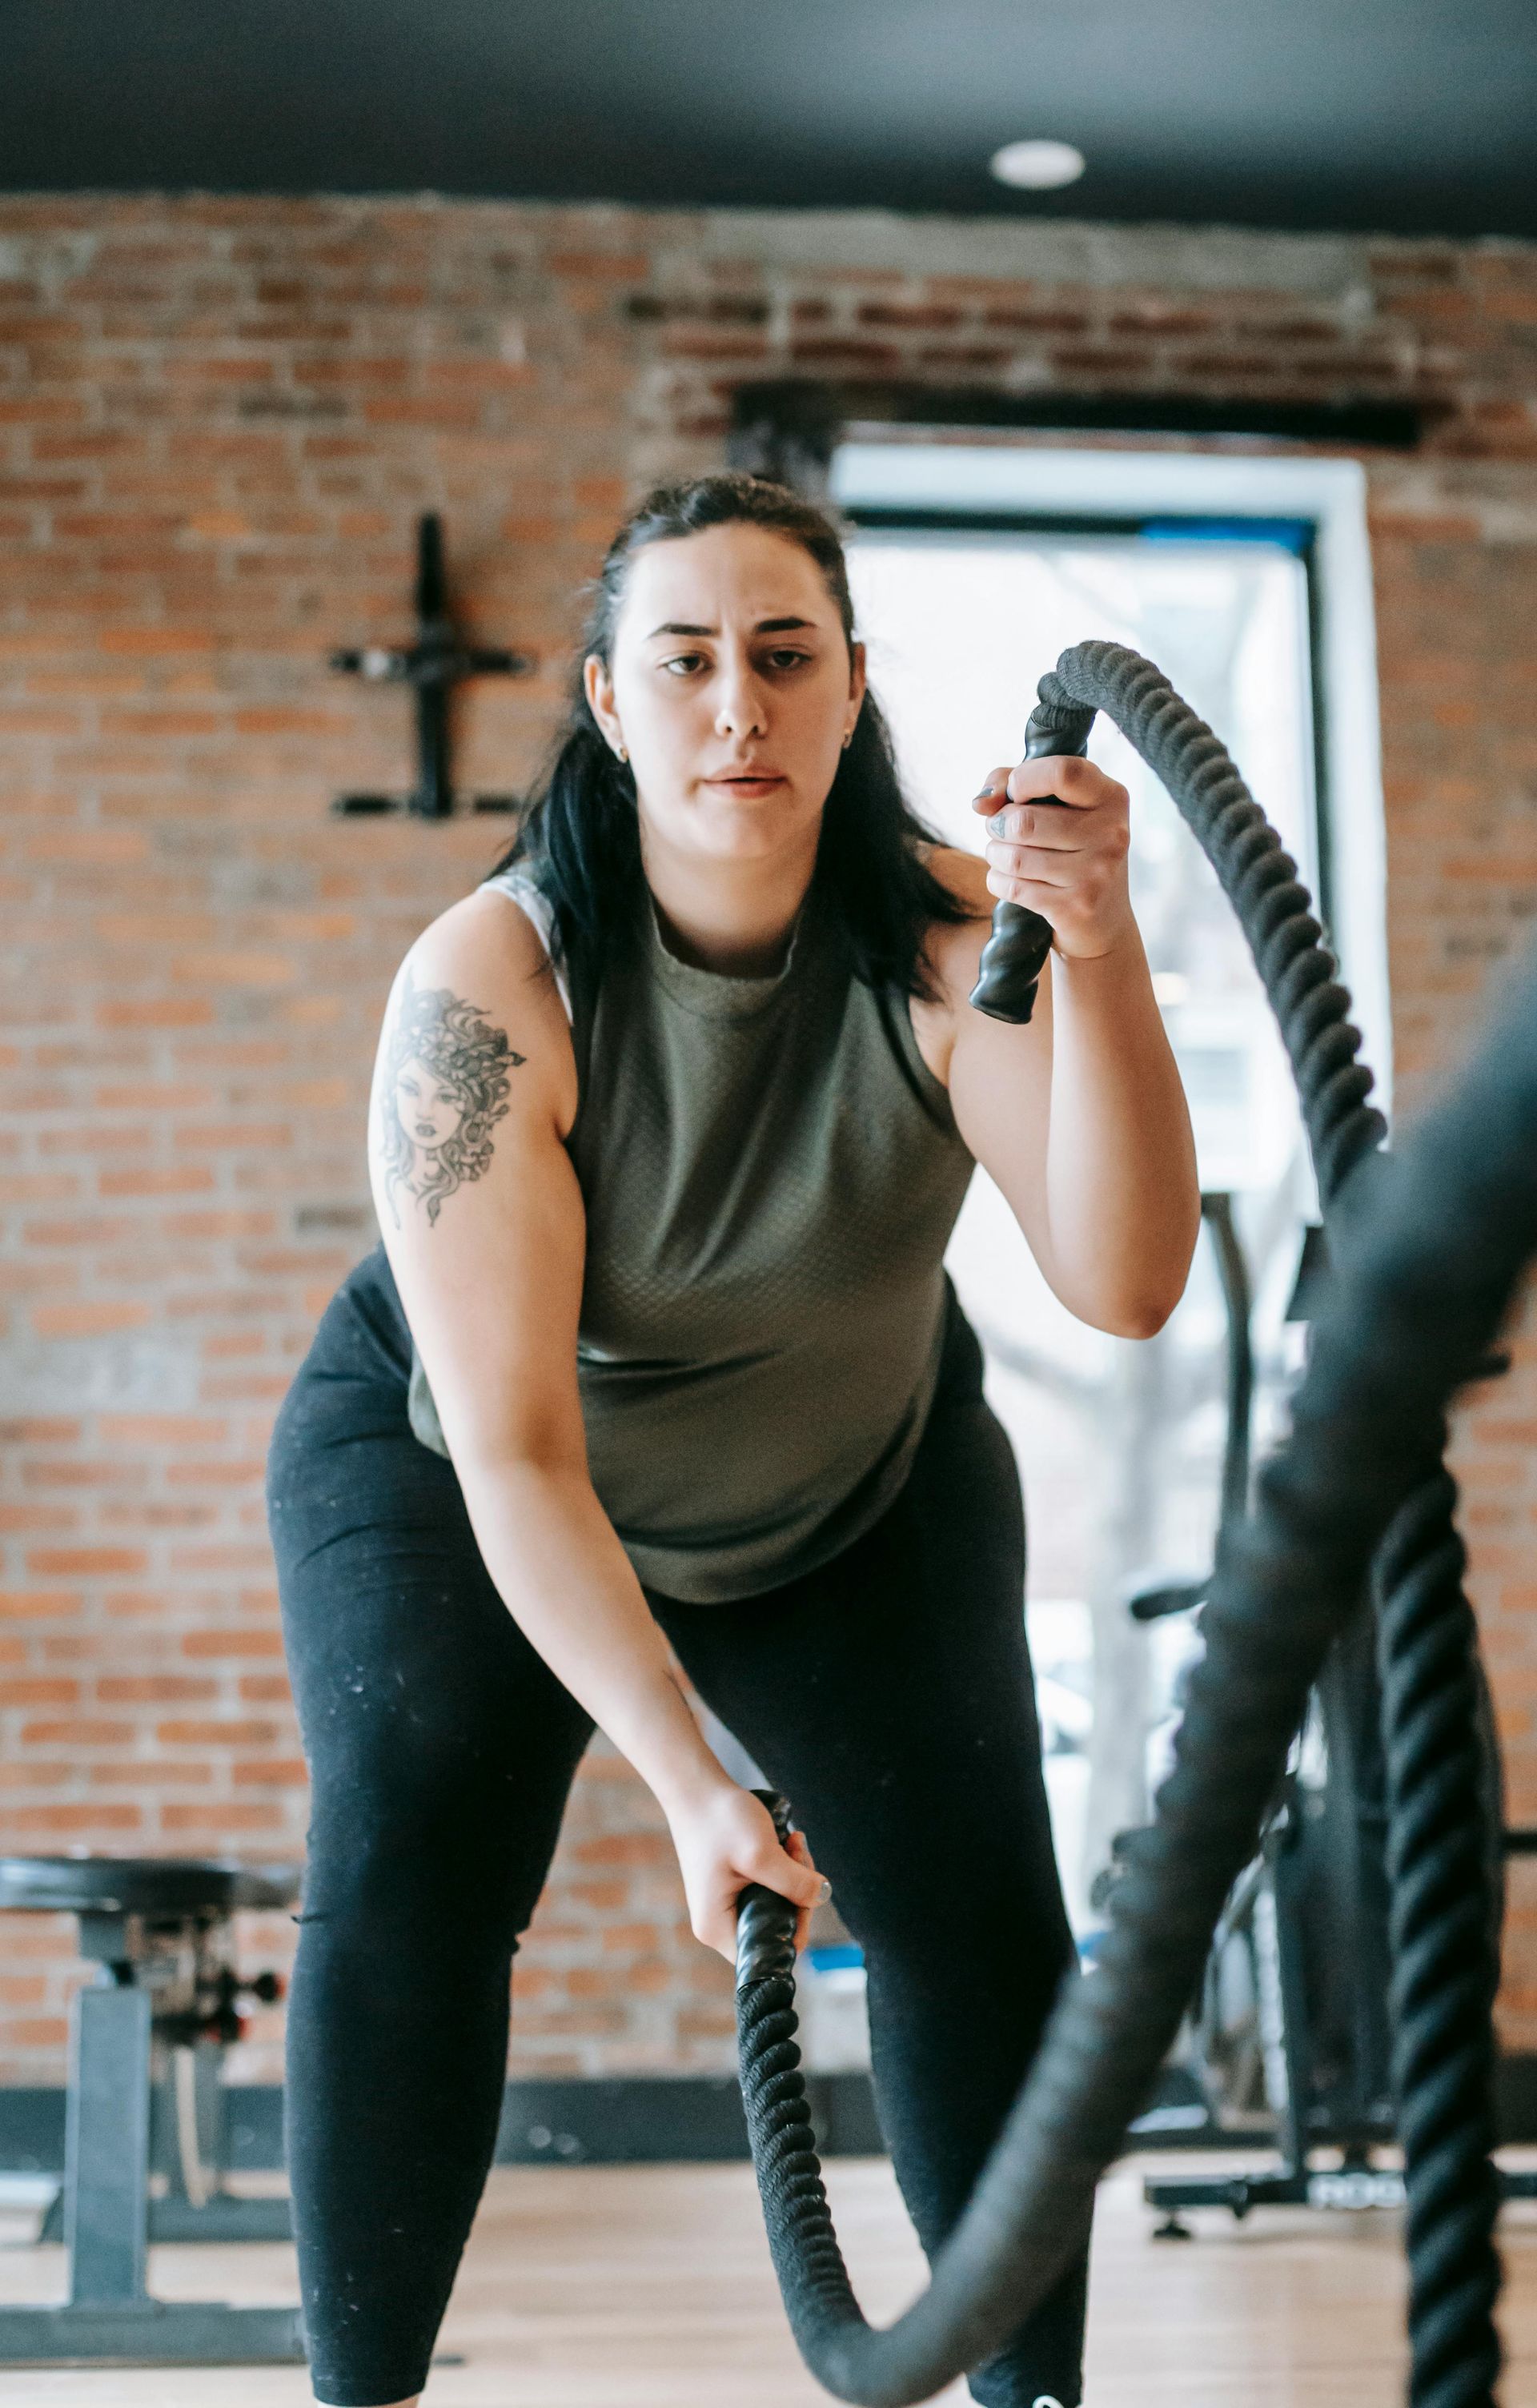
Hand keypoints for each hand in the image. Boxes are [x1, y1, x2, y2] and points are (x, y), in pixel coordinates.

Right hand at [664, 1777, 826, 1962]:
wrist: (695, 1787)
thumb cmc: (718, 1820)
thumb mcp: (761, 1853)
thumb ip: (795, 1882)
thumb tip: (823, 1896)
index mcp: (718, 1928)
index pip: (772, 1951)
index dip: (798, 1924)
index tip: (805, 1886)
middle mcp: (719, 1924)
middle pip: (778, 1926)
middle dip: (799, 1892)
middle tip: (798, 1851)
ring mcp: (725, 1904)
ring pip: (778, 1905)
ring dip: (794, 1875)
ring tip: (793, 1840)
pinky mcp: (732, 1886)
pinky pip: (769, 1889)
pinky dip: (783, 1868)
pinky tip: (784, 1841)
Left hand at [972, 755, 1132, 961]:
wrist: (1103, 922)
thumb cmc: (1072, 851)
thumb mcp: (1059, 808)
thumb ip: (1014, 783)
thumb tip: (981, 802)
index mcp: (1111, 797)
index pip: (1062, 773)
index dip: (1022, 780)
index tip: (1015, 794)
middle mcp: (1111, 834)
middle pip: (1023, 821)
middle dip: (997, 825)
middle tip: (1002, 831)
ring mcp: (1096, 873)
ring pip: (1013, 856)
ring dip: (995, 854)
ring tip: (1005, 856)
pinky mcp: (1075, 907)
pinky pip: (1011, 886)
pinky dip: (997, 880)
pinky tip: (1010, 880)